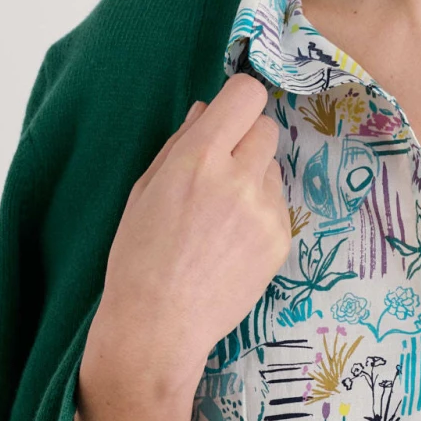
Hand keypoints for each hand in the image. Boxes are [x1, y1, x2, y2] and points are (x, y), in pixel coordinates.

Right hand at [84, 72, 291, 401]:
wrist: (160, 325)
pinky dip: (259, 213)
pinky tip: (230, 241)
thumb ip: (181, 144)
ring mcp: (266, 212)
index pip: (246, 95)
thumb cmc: (139, 257)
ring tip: (220, 216)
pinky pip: (277, 206)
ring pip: (273, 169)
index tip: (229, 115)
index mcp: (198, 159)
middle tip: (220, 168)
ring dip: (253, 177)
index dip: (238, 100)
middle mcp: (239, 179)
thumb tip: (208, 111)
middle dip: (246, 139)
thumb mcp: (145, 190)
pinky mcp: (282, 240)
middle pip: (266, 128)